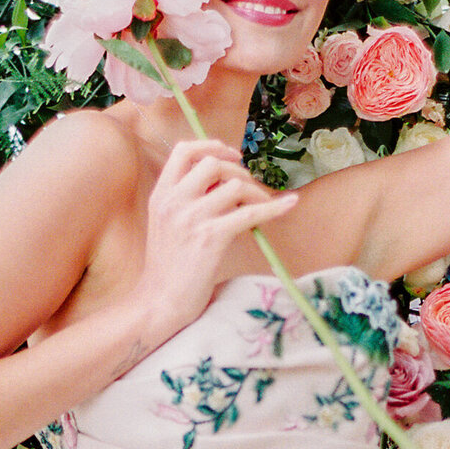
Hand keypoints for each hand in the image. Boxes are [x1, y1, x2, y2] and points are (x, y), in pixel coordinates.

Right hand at [133, 137, 297, 339]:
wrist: (160, 302)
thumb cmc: (169, 268)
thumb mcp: (166, 225)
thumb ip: (187, 201)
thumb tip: (226, 183)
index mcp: (161, 195)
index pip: (184, 151)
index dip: (211, 146)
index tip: (231, 155)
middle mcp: (174, 202)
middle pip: (214, 164)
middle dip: (239, 172)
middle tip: (251, 189)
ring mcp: (191, 219)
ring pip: (235, 186)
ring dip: (255, 193)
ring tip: (261, 208)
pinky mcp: (210, 238)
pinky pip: (250, 213)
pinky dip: (274, 207)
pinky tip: (289, 204)